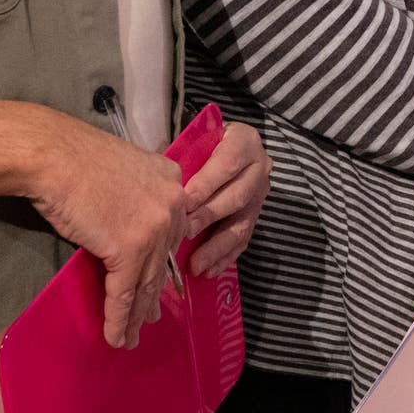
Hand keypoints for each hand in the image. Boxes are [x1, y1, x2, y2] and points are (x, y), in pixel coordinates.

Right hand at [21, 114, 190, 349]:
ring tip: (131, 338)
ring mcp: (153, 228)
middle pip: (162, 260)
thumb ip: (137, 193)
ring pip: (145, 283)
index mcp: (172, 180)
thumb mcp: (122, 168)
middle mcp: (172, 204)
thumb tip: (129, 219)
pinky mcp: (129, 249)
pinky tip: (116, 337)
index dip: (161, 261)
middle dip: (153, 294)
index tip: (158, 281)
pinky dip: (118, 319)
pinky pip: (123, 293)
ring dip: (136, 316)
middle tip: (150, 317)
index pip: (171, 230)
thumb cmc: (74, 157)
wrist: (52, 155)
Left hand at [182, 120, 269, 278]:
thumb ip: (180, 156)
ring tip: (195, 264)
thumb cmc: (199, 143)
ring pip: (241, 224)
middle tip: (184, 231)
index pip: (228, 163)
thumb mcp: (193, 141)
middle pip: (237, 196)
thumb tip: (154, 178)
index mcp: (244, 142)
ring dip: (216, 246)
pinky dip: (224, 258)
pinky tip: (207, 271)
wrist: (223, 146)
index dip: (207, 183)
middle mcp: (258, 169)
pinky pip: (242, 241)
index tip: (184, 201)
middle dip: (209, 215)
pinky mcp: (254, 217)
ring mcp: (259, 196)